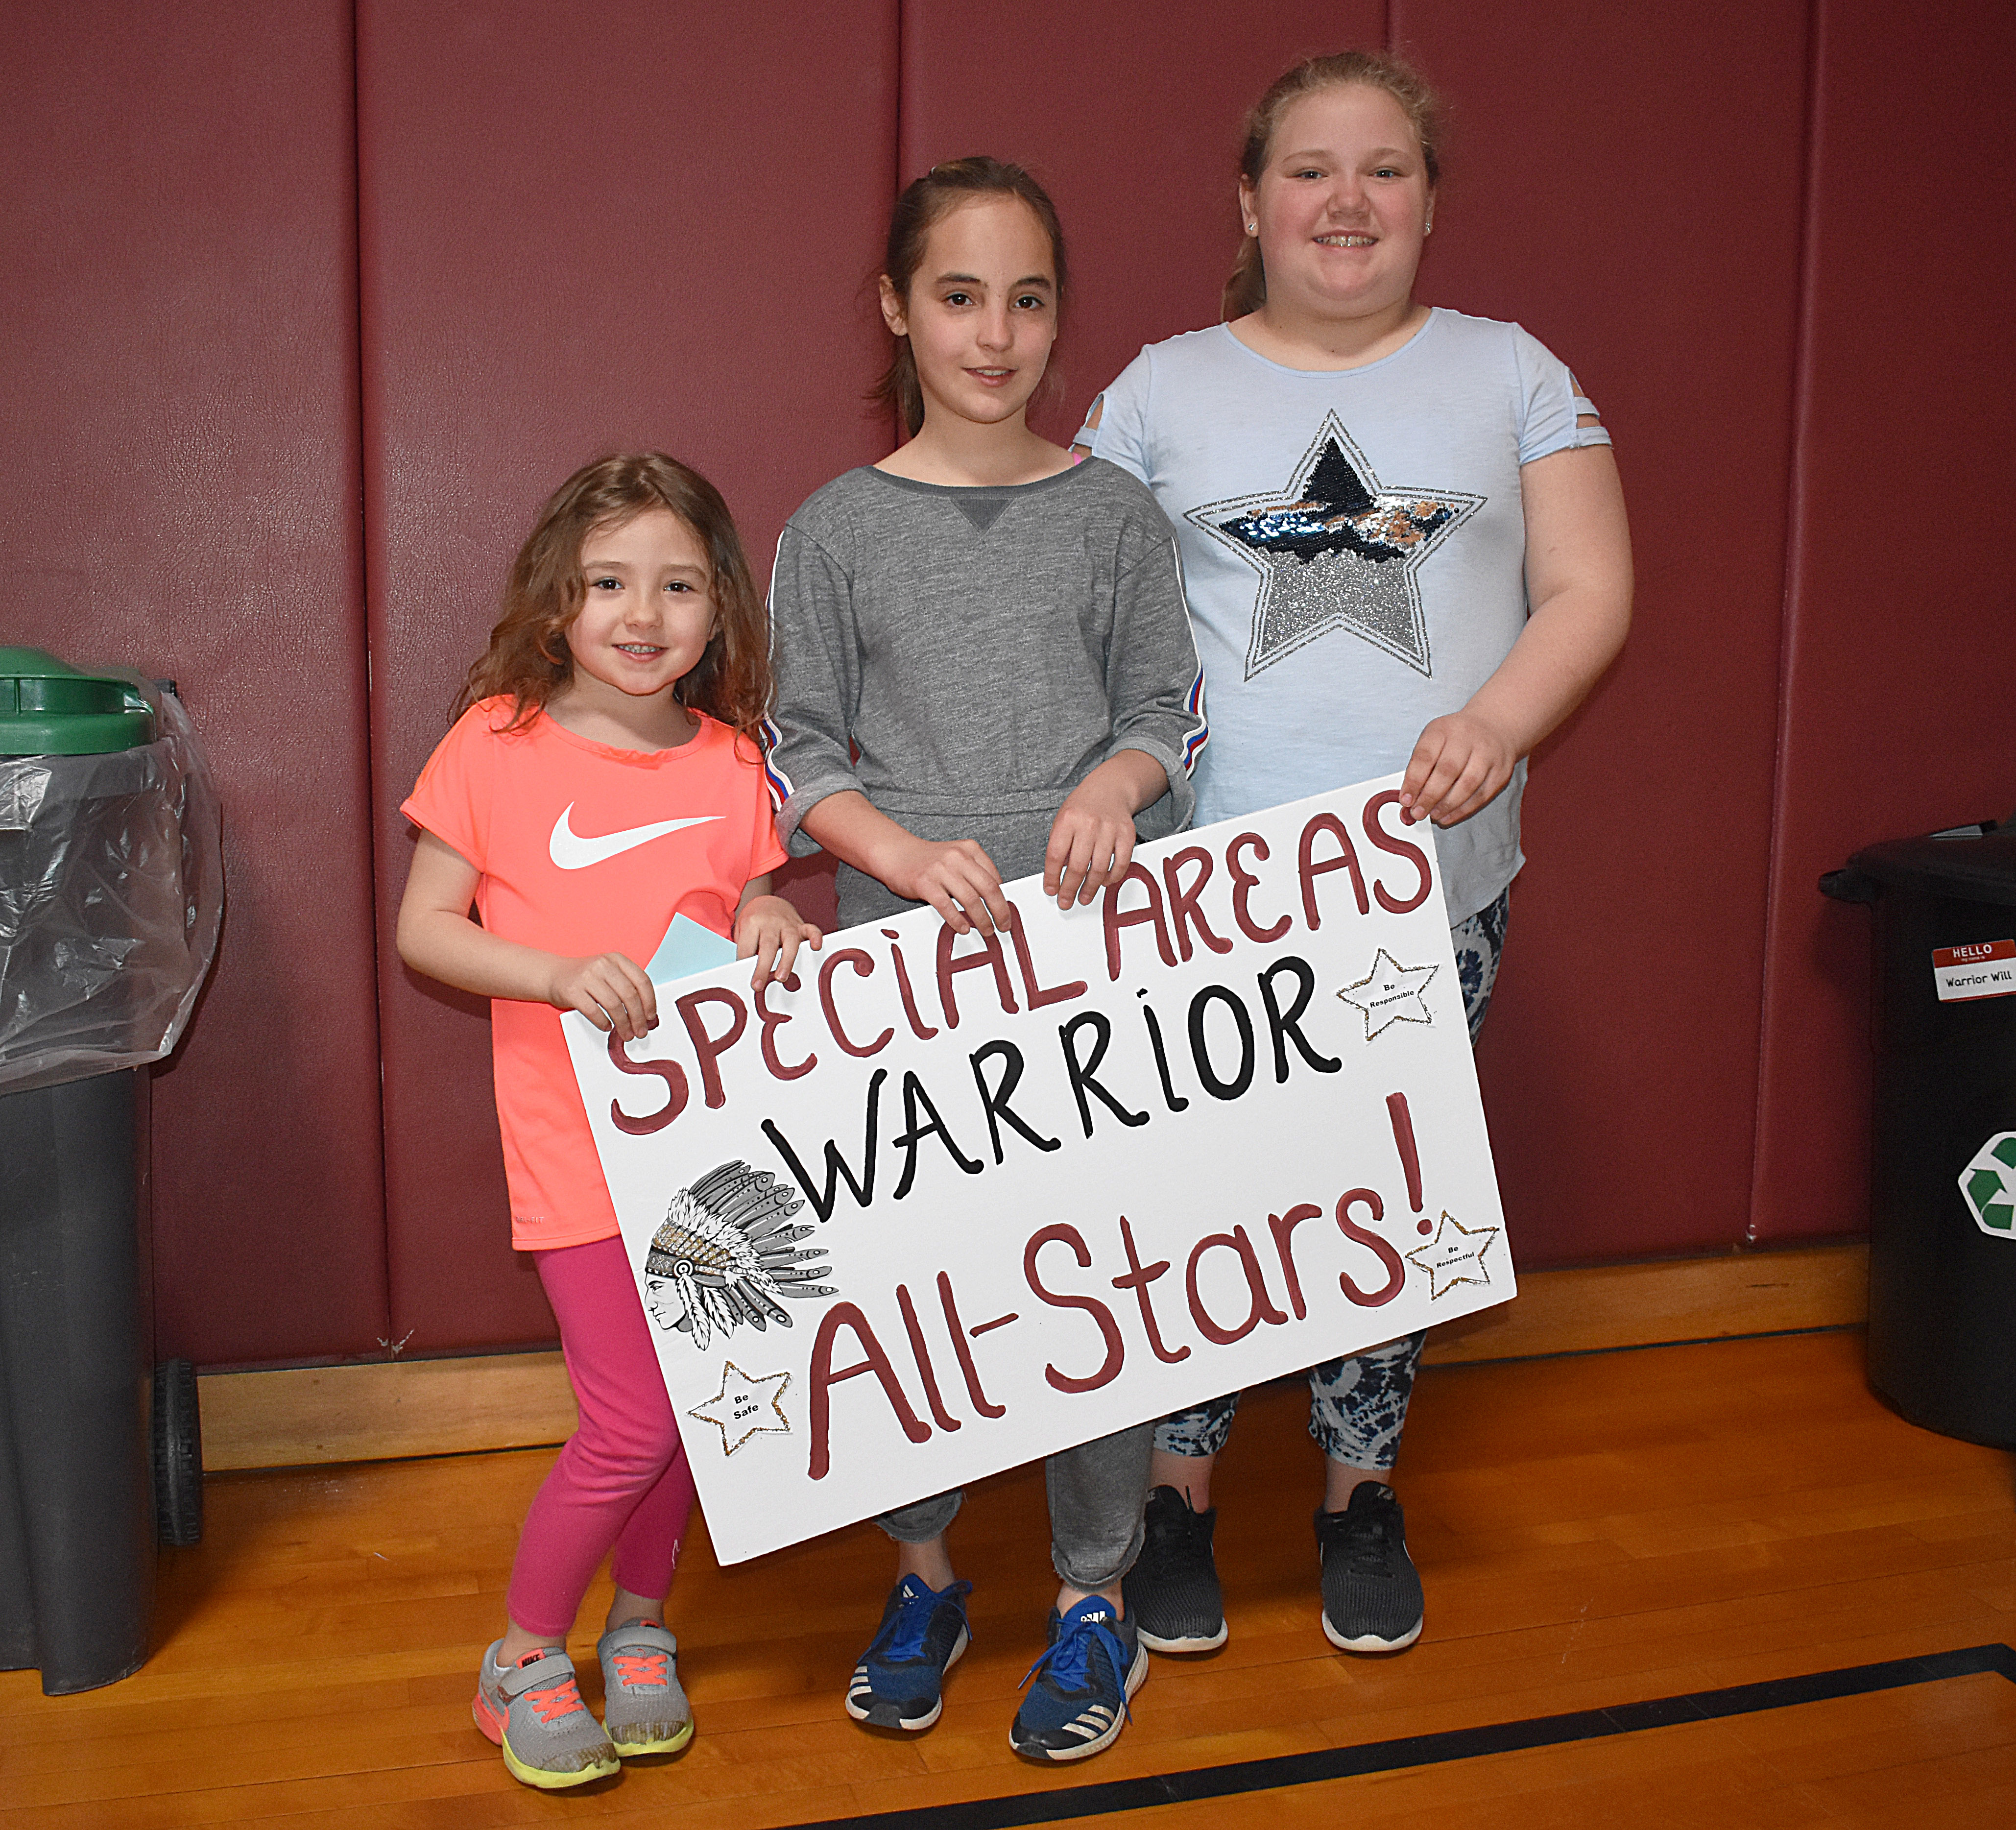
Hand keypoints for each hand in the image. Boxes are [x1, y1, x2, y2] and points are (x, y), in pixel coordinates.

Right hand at [547, 952, 655, 1040]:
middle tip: (641, 1031)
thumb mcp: (609, 972)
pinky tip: (607, 1026)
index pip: (641, 980)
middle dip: (638, 1017)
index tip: (651, 1016)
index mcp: (616, 959)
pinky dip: (603, 1022)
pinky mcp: (573, 991)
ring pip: (613, 1005)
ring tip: (626, 1033)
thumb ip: (626, 984)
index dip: (650, 1001)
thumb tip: (645, 1011)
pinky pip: (594, 1011)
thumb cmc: (585, 977)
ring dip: (623, 1024)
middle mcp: (602, 965)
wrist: (553, 974)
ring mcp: (587, 977)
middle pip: (629, 995)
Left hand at [736, 895, 822, 989]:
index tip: (744, 977)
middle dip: (762, 968)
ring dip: (786, 961)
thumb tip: (748, 971)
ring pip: (790, 942)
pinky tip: (816, 947)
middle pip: (767, 947)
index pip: (747, 948)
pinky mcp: (800, 925)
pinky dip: (815, 938)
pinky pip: (811, 930)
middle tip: (758, 985)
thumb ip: (746, 949)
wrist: (766, 901)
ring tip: (781, 977)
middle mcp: (771, 922)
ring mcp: (787, 924)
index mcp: (753, 922)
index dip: (743, 964)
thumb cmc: (755, 920)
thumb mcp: (743, 931)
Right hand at [880, 834, 1010, 935]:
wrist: (896, 853)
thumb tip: (995, 900)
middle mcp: (957, 857)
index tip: (1007, 912)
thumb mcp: (957, 857)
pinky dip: (958, 920)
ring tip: (987, 930)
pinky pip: (947, 906)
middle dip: (1000, 911)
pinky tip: (963, 927)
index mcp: (969, 849)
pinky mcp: (925, 883)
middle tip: (1004, 925)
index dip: (1004, 898)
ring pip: (971, 899)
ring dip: (982, 919)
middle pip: (988, 888)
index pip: (995, 877)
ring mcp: (940, 870)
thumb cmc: (928, 860)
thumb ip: (974, 873)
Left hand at [1044, 778, 1138, 908]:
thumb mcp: (1063, 819)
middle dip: (1070, 889)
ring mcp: (1110, 830)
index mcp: (1068, 820)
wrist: (1110, 788)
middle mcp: (1089, 824)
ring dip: (1090, 888)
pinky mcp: (1127, 835)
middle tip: (1066, 901)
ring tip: (1084, 897)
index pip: (1055, 855)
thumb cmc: (1083, 807)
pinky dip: (1112, 877)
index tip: (1051, 890)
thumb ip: (1060, 845)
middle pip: (1077, 866)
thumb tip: (1059, 874)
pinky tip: (1104, 882)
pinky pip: (1121, 863)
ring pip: (1099, 868)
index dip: (1052, 877)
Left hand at [1399, 711, 1519, 827]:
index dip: (1414, 780)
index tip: (1405, 799)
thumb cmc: (1457, 737)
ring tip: (1433, 815)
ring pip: (1467, 785)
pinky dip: (1463, 809)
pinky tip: (1449, 815)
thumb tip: (1408, 798)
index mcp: (1444, 729)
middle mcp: (1468, 739)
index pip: (1426, 756)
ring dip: (1447, 805)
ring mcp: (1488, 754)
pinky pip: (1482, 795)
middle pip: (1447, 771)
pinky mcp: (1501, 771)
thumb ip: (1420, 766)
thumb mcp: (1434, 739)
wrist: (1495, 726)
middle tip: (1418, 812)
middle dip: (1430, 796)